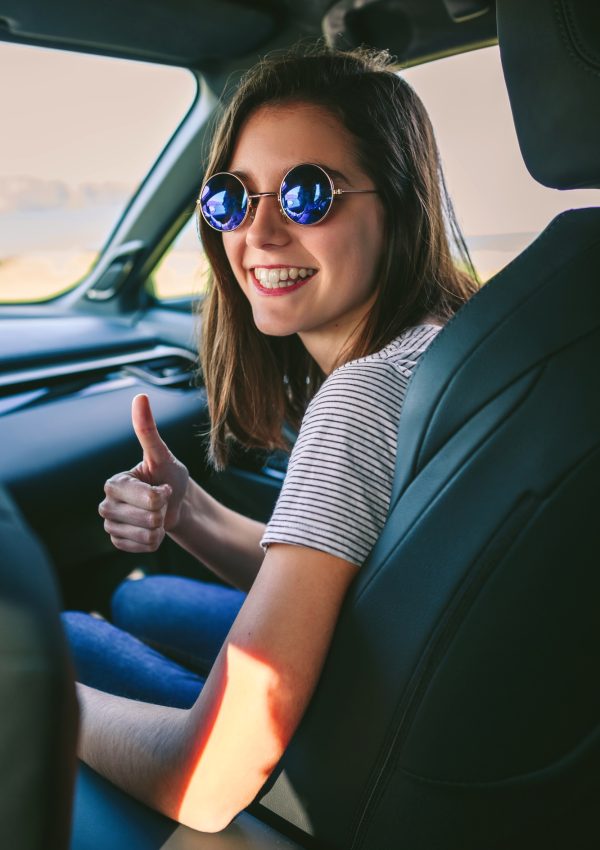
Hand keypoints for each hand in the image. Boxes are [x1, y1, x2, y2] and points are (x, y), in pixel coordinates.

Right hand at [99, 394, 189, 551]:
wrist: (176, 504)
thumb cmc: (170, 477)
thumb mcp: (163, 455)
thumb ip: (149, 430)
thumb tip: (140, 397)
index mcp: (114, 483)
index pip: (146, 498)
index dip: (162, 496)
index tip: (163, 487)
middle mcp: (106, 504)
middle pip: (147, 519)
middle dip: (163, 513)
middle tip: (161, 503)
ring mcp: (110, 525)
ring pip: (145, 536)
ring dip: (160, 529)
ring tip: (157, 516)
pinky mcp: (117, 542)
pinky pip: (141, 548)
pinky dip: (154, 542)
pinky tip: (152, 530)